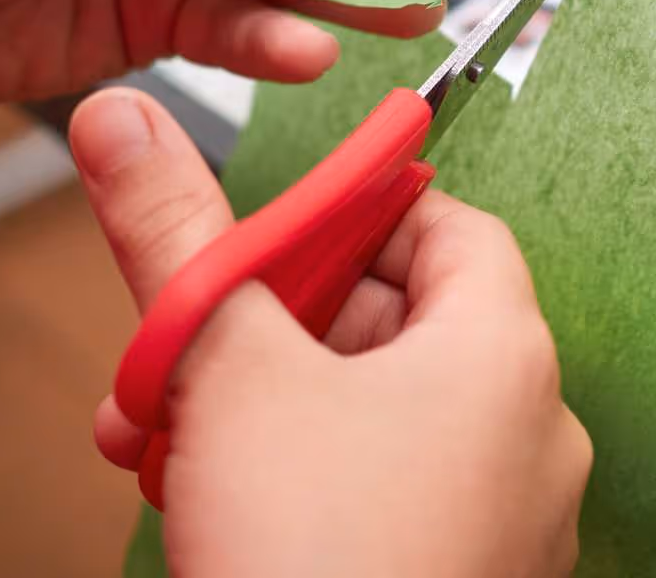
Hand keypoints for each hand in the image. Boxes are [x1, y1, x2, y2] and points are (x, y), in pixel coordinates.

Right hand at [69, 88, 590, 577]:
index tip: (262, 228)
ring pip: (367, 421)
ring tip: (157, 441)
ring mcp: (503, 518)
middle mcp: (527, 430)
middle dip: (258, 330)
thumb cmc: (320, 561)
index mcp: (502, 352)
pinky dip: (298, 486)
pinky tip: (210, 510)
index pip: (445, 226)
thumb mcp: (226, 371)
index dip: (349, 214)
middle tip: (170, 352)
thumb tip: (129, 121)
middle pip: (391, 325)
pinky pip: (381, 499)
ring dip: (255, 414)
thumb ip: (177, 234)